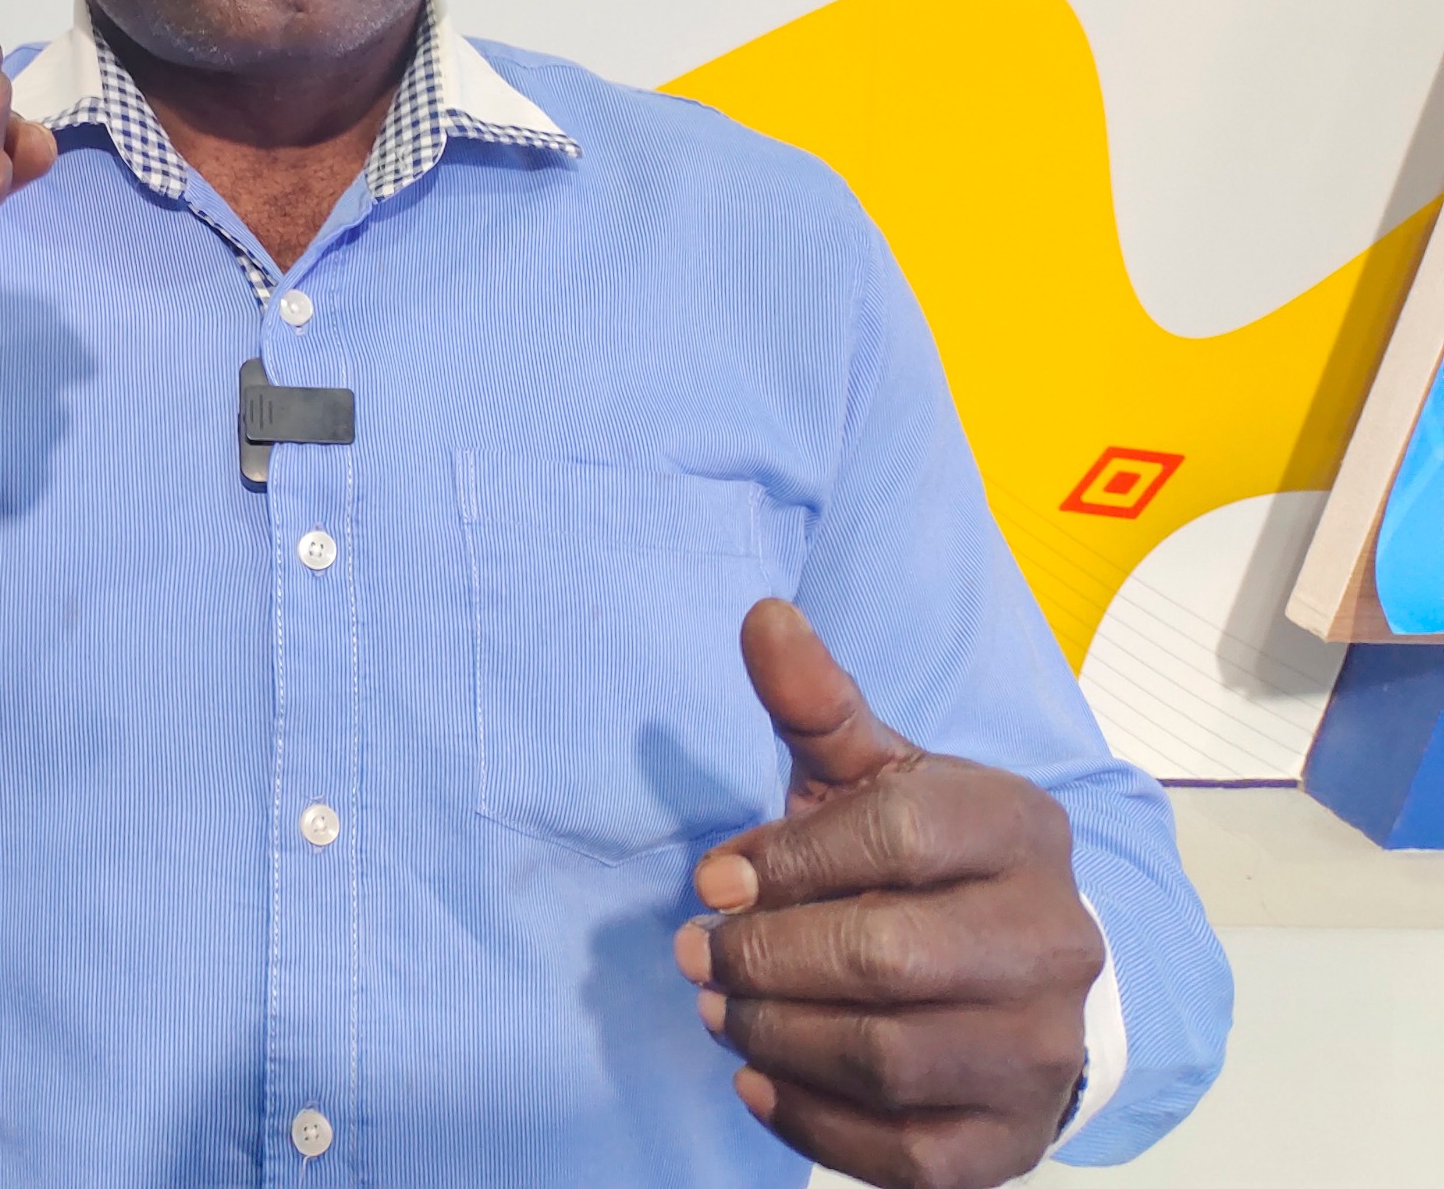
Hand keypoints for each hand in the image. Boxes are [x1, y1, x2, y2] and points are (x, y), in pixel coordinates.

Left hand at [672, 599, 1103, 1188]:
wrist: (1023, 976)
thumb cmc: (921, 859)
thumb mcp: (874, 770)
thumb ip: (817, 702)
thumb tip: (762, 615)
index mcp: (1019, 827)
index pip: (895, 834)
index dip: (784, 859)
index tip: (711, 880)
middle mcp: (1055, 939)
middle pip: (886, 955)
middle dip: (765, 956)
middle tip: (696, 954)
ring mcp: (1042, 1048)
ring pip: (887, 1056)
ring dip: (774, 1034)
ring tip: (719, 1007)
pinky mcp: (1012, 1140)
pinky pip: (902, 1151)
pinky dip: (810, 1118)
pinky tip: (759, 1077)